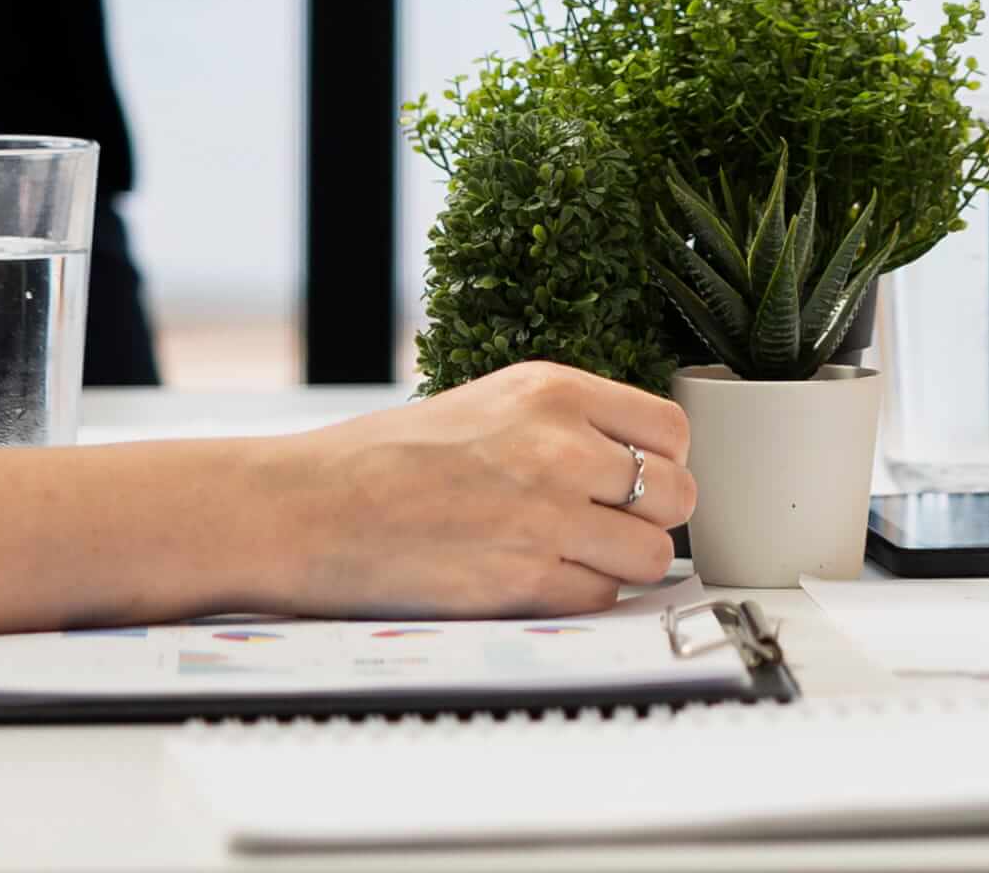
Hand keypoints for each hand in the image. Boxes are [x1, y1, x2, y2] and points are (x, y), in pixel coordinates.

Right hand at [261, 366, 700, 614]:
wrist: (311, 507)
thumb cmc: (385, 457)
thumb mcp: (489, 402)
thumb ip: (565, 423)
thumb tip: (637, 461)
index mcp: (551, 391)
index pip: (671, 429)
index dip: (662, 461)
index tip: (637, 478)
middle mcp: (559, 448)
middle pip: (677, 494)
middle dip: (653, 516)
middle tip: (611, 522)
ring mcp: (547, 518)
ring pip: (653, 556)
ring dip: (623, 563)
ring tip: (574, 553)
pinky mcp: (526, 583)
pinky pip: (602, 597)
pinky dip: (581, 594)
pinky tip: (536, 575)